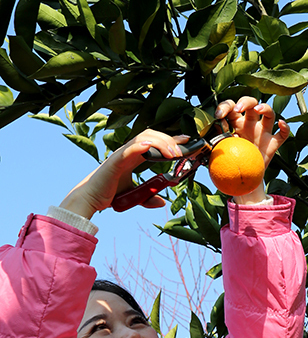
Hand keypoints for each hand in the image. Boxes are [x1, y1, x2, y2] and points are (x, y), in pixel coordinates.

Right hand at [59, 129, 188, 219]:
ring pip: (143, 138)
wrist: (90, 199)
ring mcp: (122, 154)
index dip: (172, 140)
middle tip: (184, 150)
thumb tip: (162, 202)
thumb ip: (148, 197)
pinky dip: (140, 146)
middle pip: (151, 135)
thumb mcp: (134, 196)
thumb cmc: (109, 193)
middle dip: (170, 140)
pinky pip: (129, 149)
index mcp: (134, 157)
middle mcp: (129, 152)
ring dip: (161, 143)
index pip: (155, 142)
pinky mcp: (115, 161)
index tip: (188, 142)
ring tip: (174, 153)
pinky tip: (150, 147)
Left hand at [214, 97, 288, 202]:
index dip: (225, 106)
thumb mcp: (217, 154)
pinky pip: (283, 134)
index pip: (231, 107)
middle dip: (245, 102)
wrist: (242, 181)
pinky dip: (285, 128)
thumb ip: (211, 146)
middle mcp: (250, 125)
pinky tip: (281, 125)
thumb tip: (201, 142)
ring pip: (269, 113)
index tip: (219, 115)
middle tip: (238, 110)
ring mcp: (263, 133)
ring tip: (258, 109)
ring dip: (265, 107)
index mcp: (235, 124)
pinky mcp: (273, 144)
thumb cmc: (229, 164)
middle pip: (251, 103)